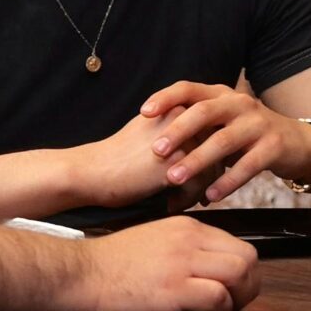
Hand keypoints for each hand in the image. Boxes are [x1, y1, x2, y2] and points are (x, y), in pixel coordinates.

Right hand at [67, 107, 202, 208]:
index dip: (209, 157)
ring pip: (212, 169)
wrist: (93, 170)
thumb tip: (208, 146)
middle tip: (199, 194)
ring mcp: (181, 139)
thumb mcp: (150, 130)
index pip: (212, 132)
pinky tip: (170, 205)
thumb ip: (177, 130)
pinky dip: (187, 200)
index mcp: (176, 106)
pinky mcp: (176, 162)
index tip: (196, 175)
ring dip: (200, 189)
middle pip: (217, 151)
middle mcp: (182, 118)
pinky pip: (200, 186)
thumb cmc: (119, 156)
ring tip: (182, 200)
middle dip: (209, 176)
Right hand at [68, 215, 259, 310]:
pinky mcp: (173, 288)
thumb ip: (186, 248)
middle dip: (250, 285)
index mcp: (188, 228)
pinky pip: (218, 297)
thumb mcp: (157, 240)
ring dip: (240, 297)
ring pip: (240, 273)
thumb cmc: (114, 263)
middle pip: (248, 257)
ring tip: (223, 310)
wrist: (82, 272)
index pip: (239, 245)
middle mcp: (190, 240)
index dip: (243, 272)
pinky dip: (220, 310)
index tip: (232, 290)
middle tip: (235, 302)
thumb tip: (212, 270)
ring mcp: (182, 263)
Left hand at [141, 82, 310, 202]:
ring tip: (176, 178)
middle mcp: (239, 103)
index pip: (189, 88)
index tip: (143, 114)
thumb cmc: (246, 135)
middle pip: (204, 112)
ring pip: (224, 141)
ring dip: (197, 161)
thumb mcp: (221, 122)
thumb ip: (193, 125)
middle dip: (178, 131)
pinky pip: (247, 166)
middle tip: (156, 151)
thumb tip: (149, 137)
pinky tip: (210, 196)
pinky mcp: (274, 146)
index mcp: (221, 94)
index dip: (165, 98)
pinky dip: (227, 182)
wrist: (296, 143)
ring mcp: (258, 124)